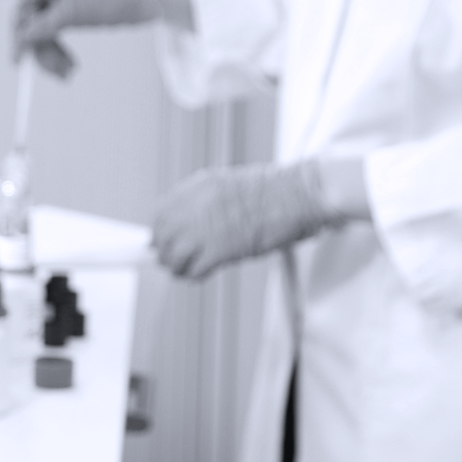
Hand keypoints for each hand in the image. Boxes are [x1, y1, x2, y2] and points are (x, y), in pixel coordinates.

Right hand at [11, 0, 156, 76]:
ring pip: (43, 31)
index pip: (22, 4)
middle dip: (41, 48)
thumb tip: (20, 39)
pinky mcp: (70, 11)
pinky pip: (55, 33)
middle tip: (55, 71)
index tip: (17, 60)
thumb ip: (43, 25)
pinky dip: (61, 51)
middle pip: (31, 21)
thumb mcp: (74, 13)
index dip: (17, 33)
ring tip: (69, 72)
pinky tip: (71, 66)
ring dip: (52, 54)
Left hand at [152, 161, 350, 277]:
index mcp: (199, 185)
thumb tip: (184, 224)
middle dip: (166, 252)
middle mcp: (197, 204)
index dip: (161, 231)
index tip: (165, 241)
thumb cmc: (276, 191)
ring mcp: (206, 226)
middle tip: (174, 261)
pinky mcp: (220, 248)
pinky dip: (195, 275)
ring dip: (178, 267)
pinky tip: (204, 273)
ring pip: (173, 256)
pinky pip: (194, 269)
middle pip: (162, 236)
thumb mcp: (229, 185)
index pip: (161, 212)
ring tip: (187, 271)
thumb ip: (204, 202)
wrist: (300, 195)